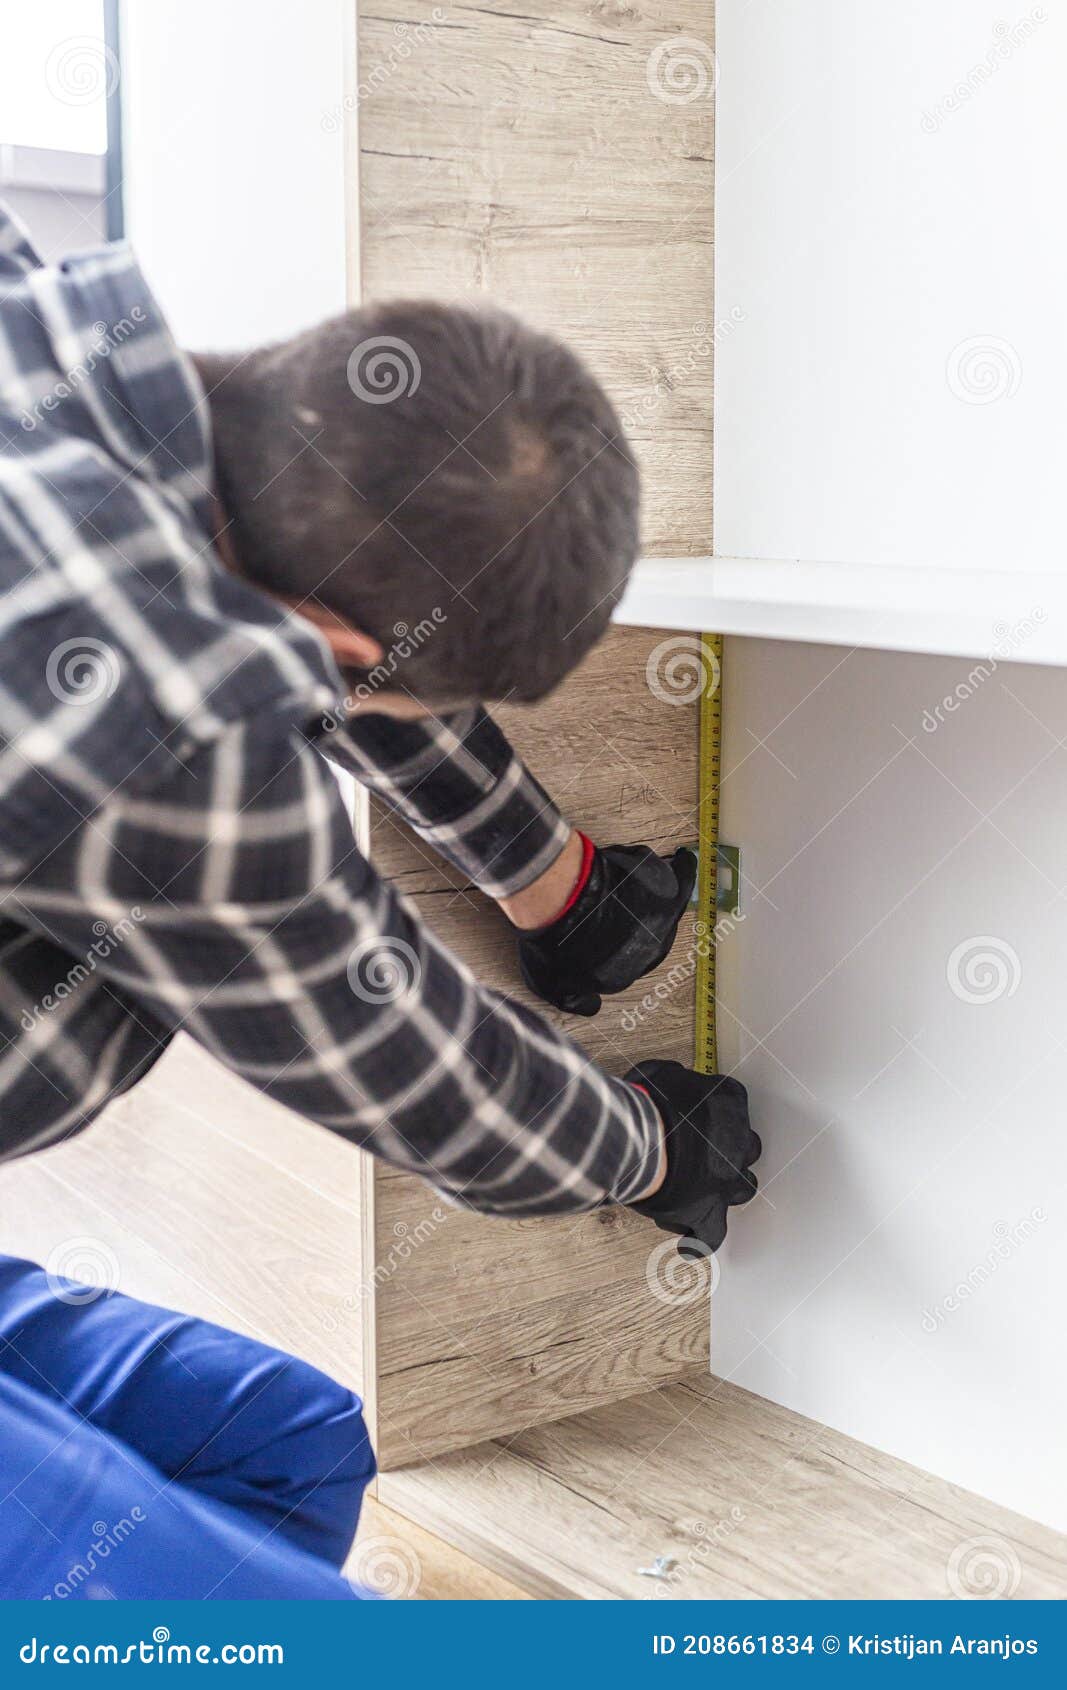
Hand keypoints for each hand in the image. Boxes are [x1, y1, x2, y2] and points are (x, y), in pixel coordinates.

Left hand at [515, 836, 696, 1016]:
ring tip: (639, 880)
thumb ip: (573, 1000)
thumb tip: (592, 1007)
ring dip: (652, 895)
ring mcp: (661, 924)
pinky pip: (683, 882)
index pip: (624, 961)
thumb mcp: (550, 984)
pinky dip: (684, 871)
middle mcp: (648, 954)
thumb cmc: (553, 939)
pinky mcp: (666, 895)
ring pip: (663, 909)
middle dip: (632, 920)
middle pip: (647, 935)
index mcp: (621, 976)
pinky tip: (682, 860)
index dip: (612, 940)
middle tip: (615, 901)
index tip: (604, 926)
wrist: (563, 901)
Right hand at [624, 1059, 759, 1256]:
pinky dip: (698, 1238)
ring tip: (701, 1189)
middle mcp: (738, 1144)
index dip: (714, 1110)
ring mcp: (727, 1182)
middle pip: (747, 1148)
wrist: (642, 1142)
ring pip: (742, 1189)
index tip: (697, 1112)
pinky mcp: (708, 1214)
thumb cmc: (650, 1105)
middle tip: (703, 1151)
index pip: (732, 1102)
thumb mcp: (659, 1073)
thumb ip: (673, 1078)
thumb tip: (668, 1079)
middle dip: (729, 1150)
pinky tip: (688, 1239)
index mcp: (730, 1103)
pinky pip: (709, 1235)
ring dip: (725, 1189)